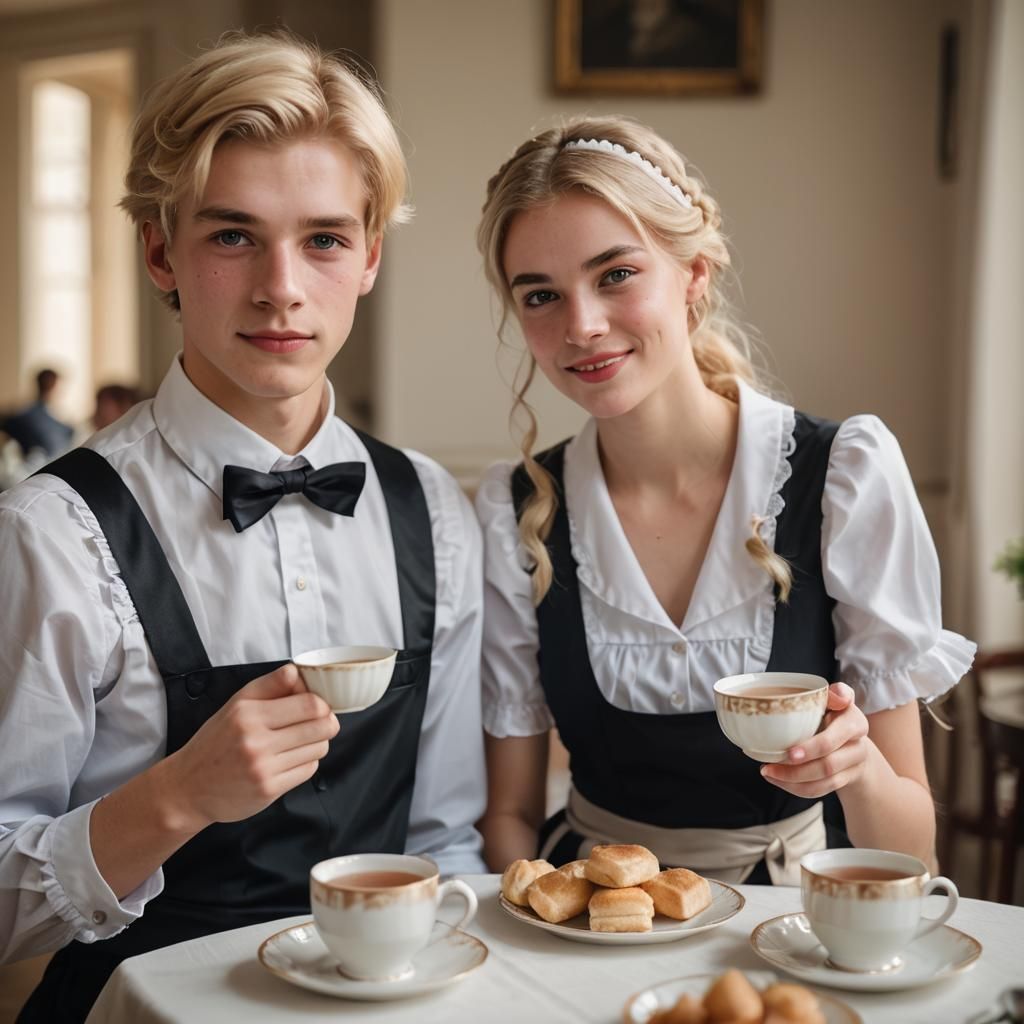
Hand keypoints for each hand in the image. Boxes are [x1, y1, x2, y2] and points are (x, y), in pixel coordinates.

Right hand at [159, 664, 339, 831]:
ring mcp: (263, 768)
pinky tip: (290, 759)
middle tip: (320, 722)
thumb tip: (297, 672)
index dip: (322, 703)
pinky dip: (306, 763)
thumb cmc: (215, 742)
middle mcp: (256, 741)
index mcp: (248, 714)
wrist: (188, 787)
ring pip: (319, 749)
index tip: (318, 705)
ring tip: (300, 741)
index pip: (310, 704)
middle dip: (327, 722)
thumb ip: (270, 685)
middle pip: (321, 726)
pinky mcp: (268, 790)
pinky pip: (308, 771)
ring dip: (317, 743)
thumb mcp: (236, 704)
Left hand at [759, 682, 870, 797]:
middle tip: (770, 765)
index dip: (813, 748)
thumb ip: (837, 693)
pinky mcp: (844, 781)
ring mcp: (852, 767)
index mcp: (854, 722)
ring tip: (767, 772)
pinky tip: (777, 779)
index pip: (834, 738)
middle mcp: (858, 746)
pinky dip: (797, 788)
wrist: (853, 739)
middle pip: (828, 764)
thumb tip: (837, 695)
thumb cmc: (836, 713)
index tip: (790, 752)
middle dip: (798, 769)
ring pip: (824, 781)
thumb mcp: (836, 700)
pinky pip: (821, 790)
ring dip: (792, 780)